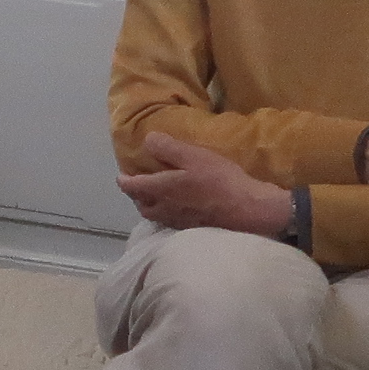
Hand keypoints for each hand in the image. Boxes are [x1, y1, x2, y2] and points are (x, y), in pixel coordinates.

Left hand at [121, 134, 293, 236]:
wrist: (247, 210)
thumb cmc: (218, 180)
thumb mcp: (193, 156)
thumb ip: (167, 148)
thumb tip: (147, 140)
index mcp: (159, 190)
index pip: (131, 187)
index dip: (124, 180)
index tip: (121, 175)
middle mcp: (164, 209)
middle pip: (142, 205)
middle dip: (136, 195)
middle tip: (138, 185)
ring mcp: (177, 222)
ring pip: (155, 215)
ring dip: (150, 205)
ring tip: (155, 196)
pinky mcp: (192, 228)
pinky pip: (170, 221)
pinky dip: (167, 212)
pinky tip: (178, 206)